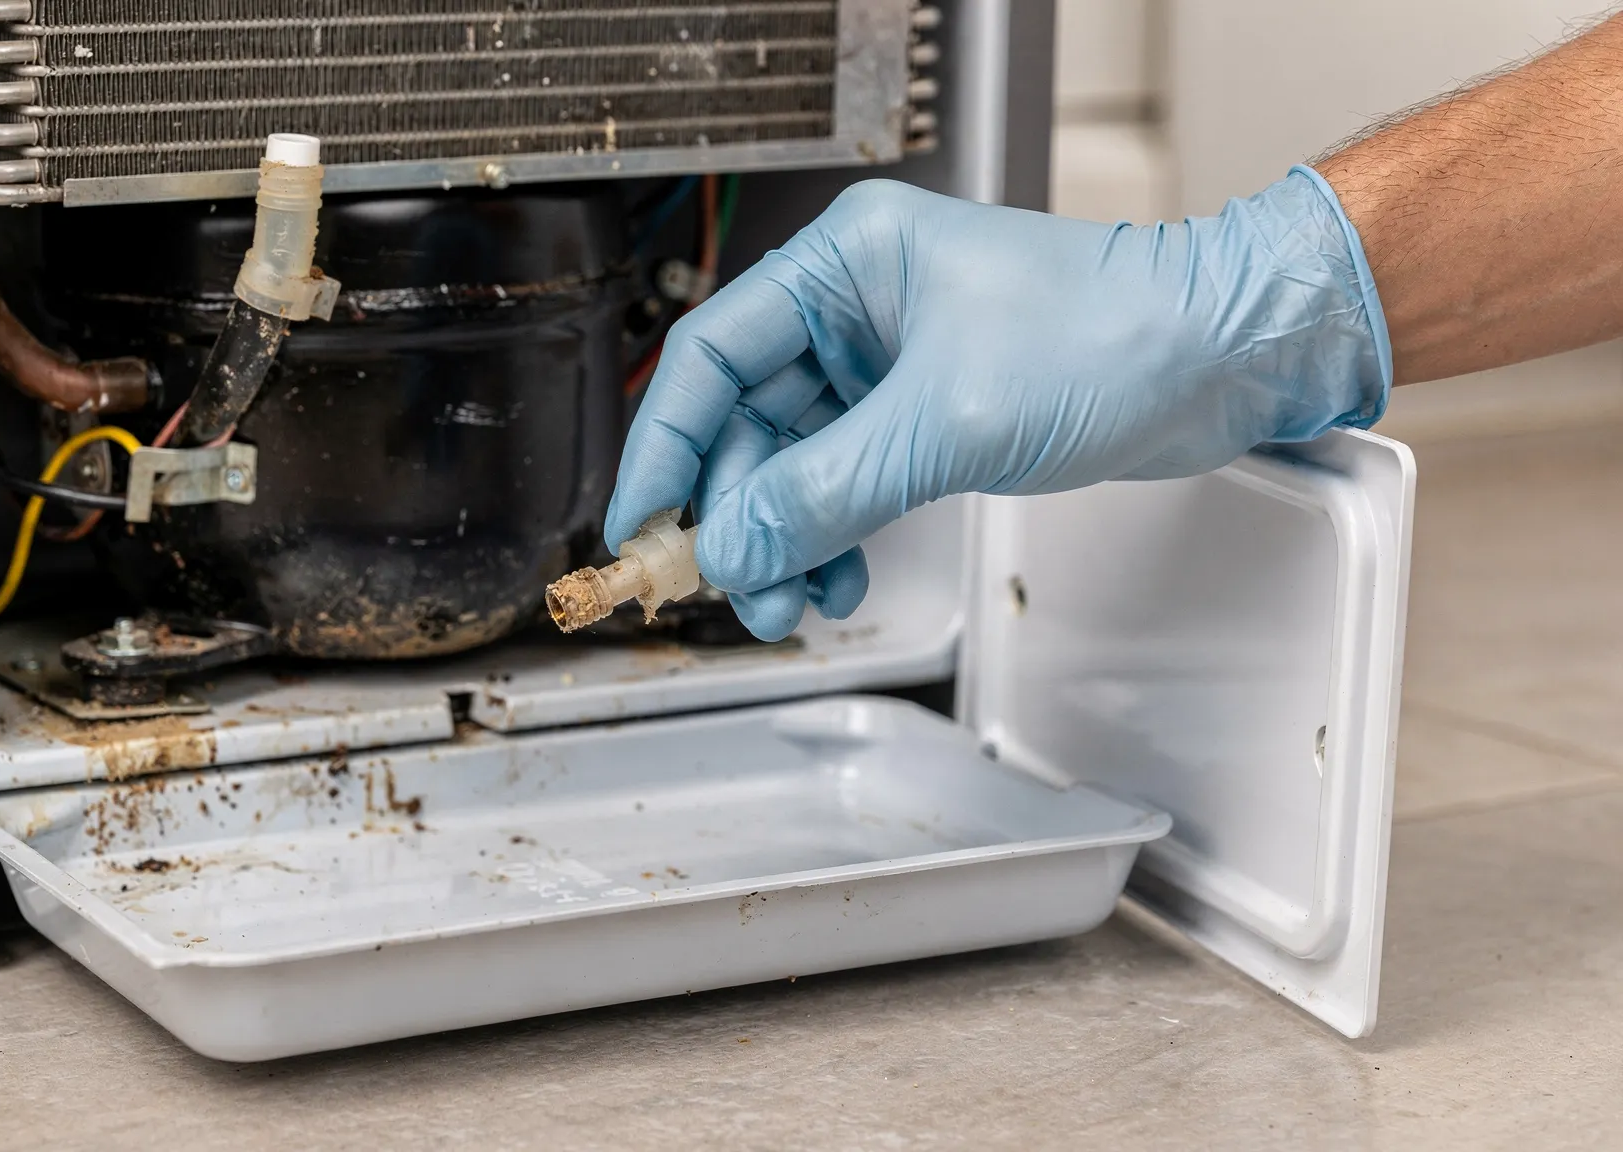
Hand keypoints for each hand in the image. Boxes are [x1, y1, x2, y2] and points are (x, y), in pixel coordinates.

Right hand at [605, 167, 1391, 639]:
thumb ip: (827, 490)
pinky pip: (846, 482)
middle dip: (737, 515)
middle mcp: (857, 308)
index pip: (709, 356)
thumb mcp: (949, 420)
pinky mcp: (926, 413)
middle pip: (745, 421)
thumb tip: (735, 546)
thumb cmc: (1113, 335)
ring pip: (793, 463)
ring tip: (795, 602)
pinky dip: (834, 536)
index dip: (662, 447)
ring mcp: (891, 364)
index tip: (639, 526)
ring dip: (785, 538)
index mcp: (846, 265)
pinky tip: (841, 578)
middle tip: (735, 590)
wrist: (1225, 357)